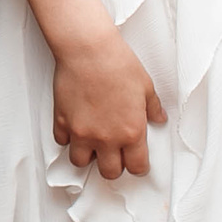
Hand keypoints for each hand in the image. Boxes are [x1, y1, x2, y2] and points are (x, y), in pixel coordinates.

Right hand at [49, 28, 164, 179]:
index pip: (137, 168)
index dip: (138, 166)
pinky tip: (75, 126)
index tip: (136, 160)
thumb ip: (153, 108)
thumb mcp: (145, 86)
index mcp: (131, 132)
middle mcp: (106, 138)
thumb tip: (159, 118)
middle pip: (109, 172)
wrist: (88, 49)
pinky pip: (62, 141)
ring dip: (87, 155)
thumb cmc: (117, 63)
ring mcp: (81, 132)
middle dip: (113, 166)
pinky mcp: (62, 121)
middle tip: (114, 153)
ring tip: (92, 142)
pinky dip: (68, 138)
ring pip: (81, 162)